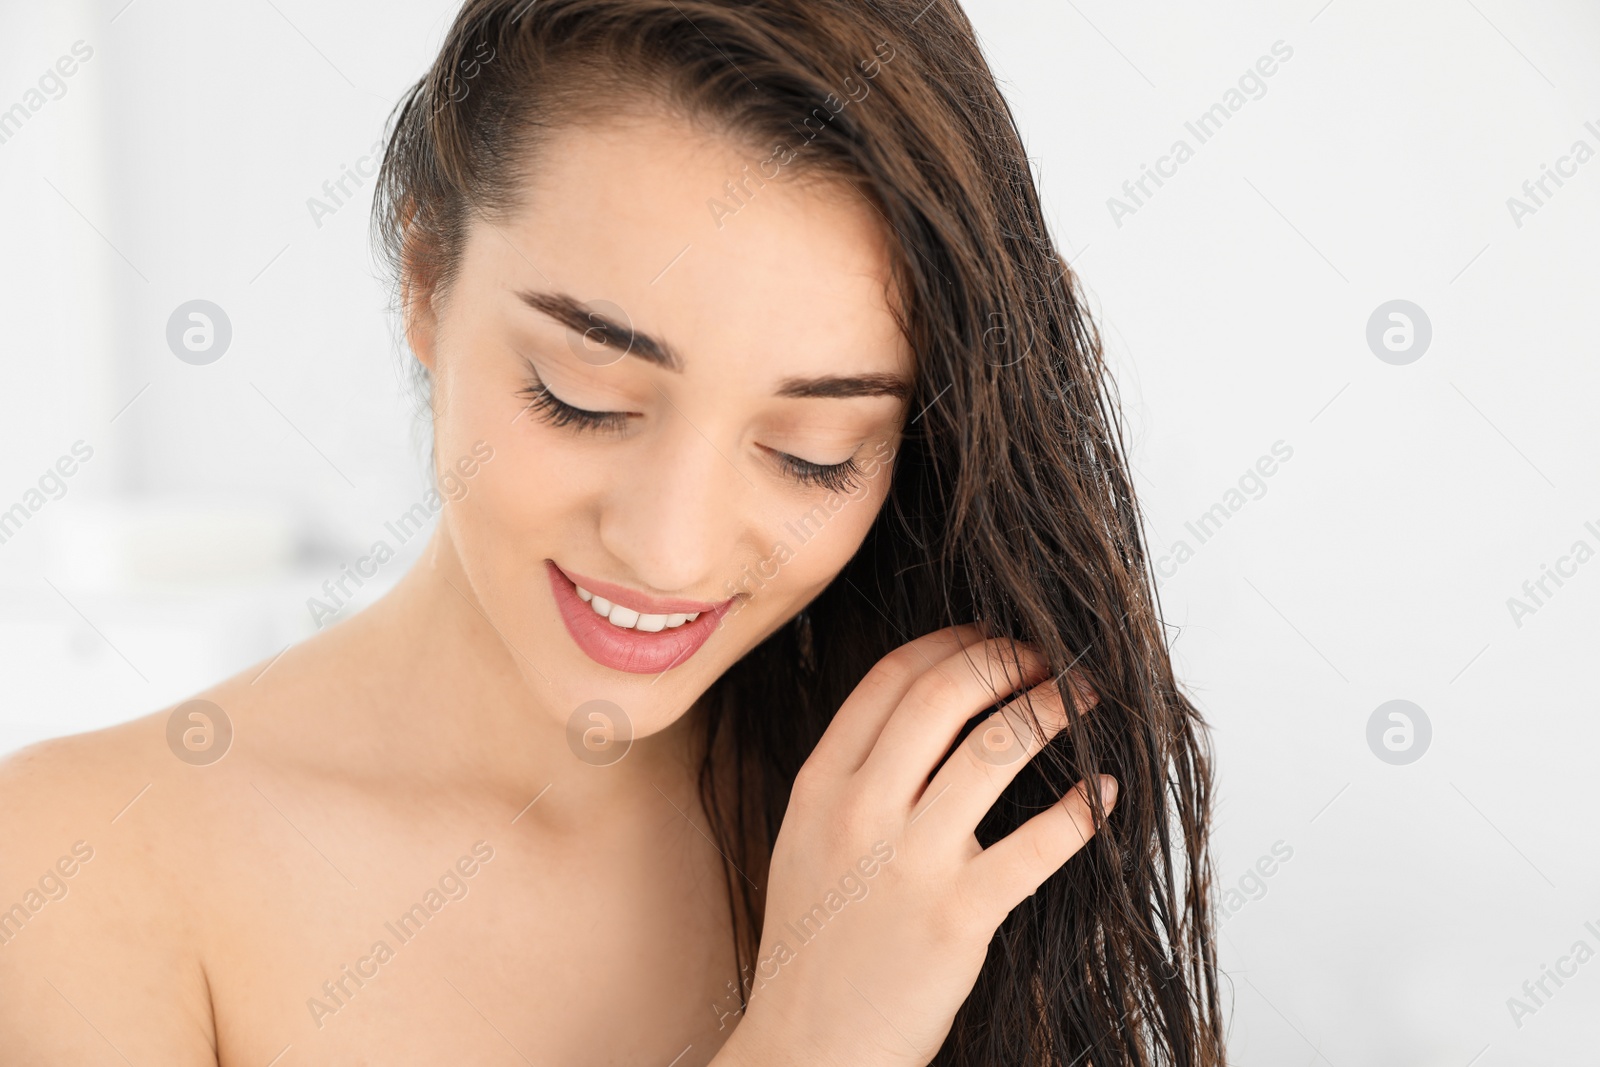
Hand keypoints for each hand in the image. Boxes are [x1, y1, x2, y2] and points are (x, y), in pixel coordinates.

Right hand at [714, 625, 1112, 1066]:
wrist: (807, 1049)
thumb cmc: (813, 948)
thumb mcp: (805, 842)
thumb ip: (851, 778)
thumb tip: (925, 715)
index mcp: (819, 785)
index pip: (891, 678)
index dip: (952, 642)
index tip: (990, 638)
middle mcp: (860, 810)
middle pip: (946, 694)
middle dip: (1008, 660)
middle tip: (1046, 659)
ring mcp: (910, 861)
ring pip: (995, 749)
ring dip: (1053, 711)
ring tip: (1084, 700)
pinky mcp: (959, 916)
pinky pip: (1038, 843)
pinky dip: (1081, 808)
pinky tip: (1103, 793)